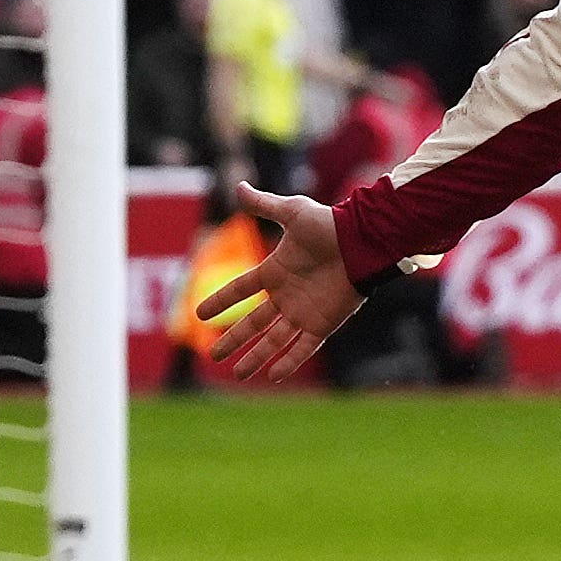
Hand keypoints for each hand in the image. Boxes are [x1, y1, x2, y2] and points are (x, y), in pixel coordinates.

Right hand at [193, 182, 364, 380]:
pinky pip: (304, 347)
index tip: (199, 313)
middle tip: (214, 356)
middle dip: (234, 339)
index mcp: (275, 271)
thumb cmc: (329, 225)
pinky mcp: (323, 324)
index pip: (241, 289)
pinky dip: (290, 361)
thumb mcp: (292, 213)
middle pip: (253, 323)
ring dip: (256, 357)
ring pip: (274, 340)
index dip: (220, 300)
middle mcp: (286, 295)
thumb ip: (264, 205)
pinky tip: (274, 375)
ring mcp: (304, 312)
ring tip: (239, 375)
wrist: (361, 242)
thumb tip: (238, 186)